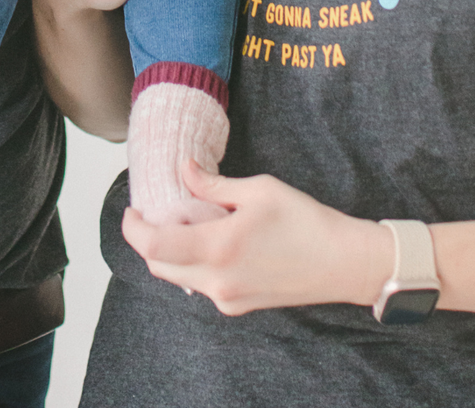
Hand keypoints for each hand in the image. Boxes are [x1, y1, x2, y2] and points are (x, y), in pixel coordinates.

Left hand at [123, 161, 391, 314]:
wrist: (343, 263)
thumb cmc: (305, 221)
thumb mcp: (258, 189)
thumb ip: (213, 183)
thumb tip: (182, 169)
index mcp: (218, 249)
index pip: (154, 246)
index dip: (133, 228)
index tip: (132, 209)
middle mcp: (217, 282)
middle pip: (160, 265)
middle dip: (151, 238)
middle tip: (163, 210)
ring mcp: (228, 298)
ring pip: (180, 277)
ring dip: (173, 250)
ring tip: (193, 220)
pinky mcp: (239, 305)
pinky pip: (202, 285)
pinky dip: (195, 263)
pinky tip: (215, 239)